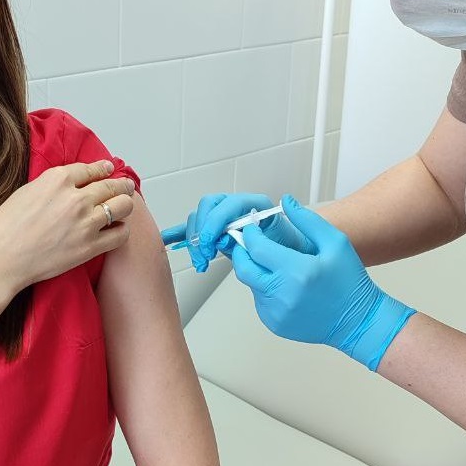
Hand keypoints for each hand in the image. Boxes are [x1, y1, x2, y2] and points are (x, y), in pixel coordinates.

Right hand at [0, 160, 134, 289]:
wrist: (0, 258)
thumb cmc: (5, 227)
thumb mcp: (27, 191)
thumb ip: (53, 185)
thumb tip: (69, 186)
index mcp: (57, 179)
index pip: (90, 169)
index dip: (103, 169)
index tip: (108, 169)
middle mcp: (76, 197)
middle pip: (112, 185)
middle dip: (121, 184)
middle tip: (126, 186)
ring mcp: (85, 222)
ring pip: (123, 206)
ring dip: (125, 204)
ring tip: (124, 206)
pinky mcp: (90, 246)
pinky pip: (120, 234)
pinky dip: (122, 230)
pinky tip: (117, 229)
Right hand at [160, 193, 314, 272]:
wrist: (297, 261)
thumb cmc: (293, 253)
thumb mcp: (282, 248)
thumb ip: (255, 242)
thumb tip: (230, 239)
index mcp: (257, 206)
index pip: (230, 203)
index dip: (217, 221)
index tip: (210, 242)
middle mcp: (238, 208)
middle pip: (210, 206)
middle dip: (202, 230)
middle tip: (204, 255)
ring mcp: (226, 218)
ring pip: (200, 217)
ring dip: (194, 238)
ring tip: (200, 261)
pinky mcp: (217, 231)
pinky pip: (195, 228)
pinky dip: (181, 233)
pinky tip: (168, 239)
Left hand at [231, 194, 414, 370]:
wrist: (359, 322)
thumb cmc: (350, 282)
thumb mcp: (335, 243)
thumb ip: (306, 220)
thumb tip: (285, 201)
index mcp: (296, 271)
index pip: (256, 248)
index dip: (250, 234)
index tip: (253, 227)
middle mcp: (282, 294)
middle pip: (243, 267)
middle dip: (243, 252)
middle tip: (251, 242)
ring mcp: (276, 312)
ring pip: (250, 283)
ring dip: (256, 270)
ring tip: (277, 264)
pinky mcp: (274, 323)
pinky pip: (259, 299)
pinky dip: (264, 288)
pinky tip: (284, 284)